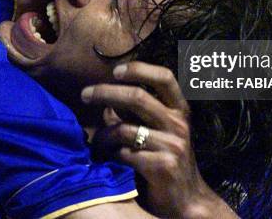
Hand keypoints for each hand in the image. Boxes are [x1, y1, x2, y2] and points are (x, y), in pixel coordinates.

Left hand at [81, 62, 236, 218]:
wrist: (186, 201)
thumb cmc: (165, 161)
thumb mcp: (157, 133)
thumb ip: (136, 116)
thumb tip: (105, 102)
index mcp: (179, 111)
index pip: (164, 77)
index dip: (139, 70)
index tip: (115, 71)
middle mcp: (179, 124)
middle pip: (137, 97)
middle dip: (105, 92)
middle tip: (85, 94)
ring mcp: (173, 145)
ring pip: (124, 129)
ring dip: (103, 136)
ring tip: (95, 144)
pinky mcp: (163, 166)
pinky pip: (124, 154)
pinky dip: (110, 156)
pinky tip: (107, 160)